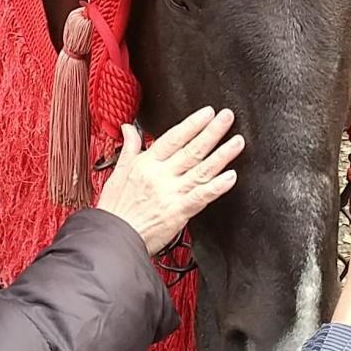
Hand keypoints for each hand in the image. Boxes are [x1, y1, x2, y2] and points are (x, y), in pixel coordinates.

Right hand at [97, 106, 241, 254]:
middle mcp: (161, 175)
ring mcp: (171, 193)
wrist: (113, 237)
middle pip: (192, 150)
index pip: (174, 138)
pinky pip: (201, 196)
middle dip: (212, 132)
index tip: (208, 113)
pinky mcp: (178, 211)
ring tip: (237, 142)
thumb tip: (129, 128)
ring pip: (202, 170)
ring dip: (222, 155)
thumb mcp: (118, 172)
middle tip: (227, 117)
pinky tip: (230, 177)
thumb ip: (129, 148)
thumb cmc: (115, 209)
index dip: (192, 124)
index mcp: (147, 164)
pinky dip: (217, 186)